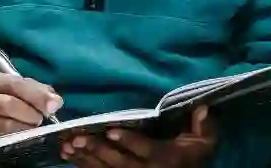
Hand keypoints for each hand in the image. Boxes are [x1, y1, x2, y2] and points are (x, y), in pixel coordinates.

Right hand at [0, 73, 62, 142]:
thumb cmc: (0, 100)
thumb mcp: (15, 90)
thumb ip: (36, 91)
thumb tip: (55, 101)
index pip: (16, 84)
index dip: (37, 95)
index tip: (55, 105)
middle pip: (10, 104)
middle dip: (32, 112)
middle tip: (42, 118)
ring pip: (6, 124)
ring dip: (26, 127)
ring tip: (33, 127)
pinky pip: (2, 139)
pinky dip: (17, 138)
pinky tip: (23, 136)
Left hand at [63, 106, 217, 167]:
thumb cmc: (191, 156)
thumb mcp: (204, 142)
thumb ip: (204, 126)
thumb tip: (203, 107)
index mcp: (166, 158)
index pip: (146, 150)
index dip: (128, 141)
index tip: (111, 131)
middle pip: (119, 162)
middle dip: (98, 150)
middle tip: (78, 138)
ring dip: (86, 158)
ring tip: (68, 145)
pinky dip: (82, 165)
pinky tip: (66, 155)